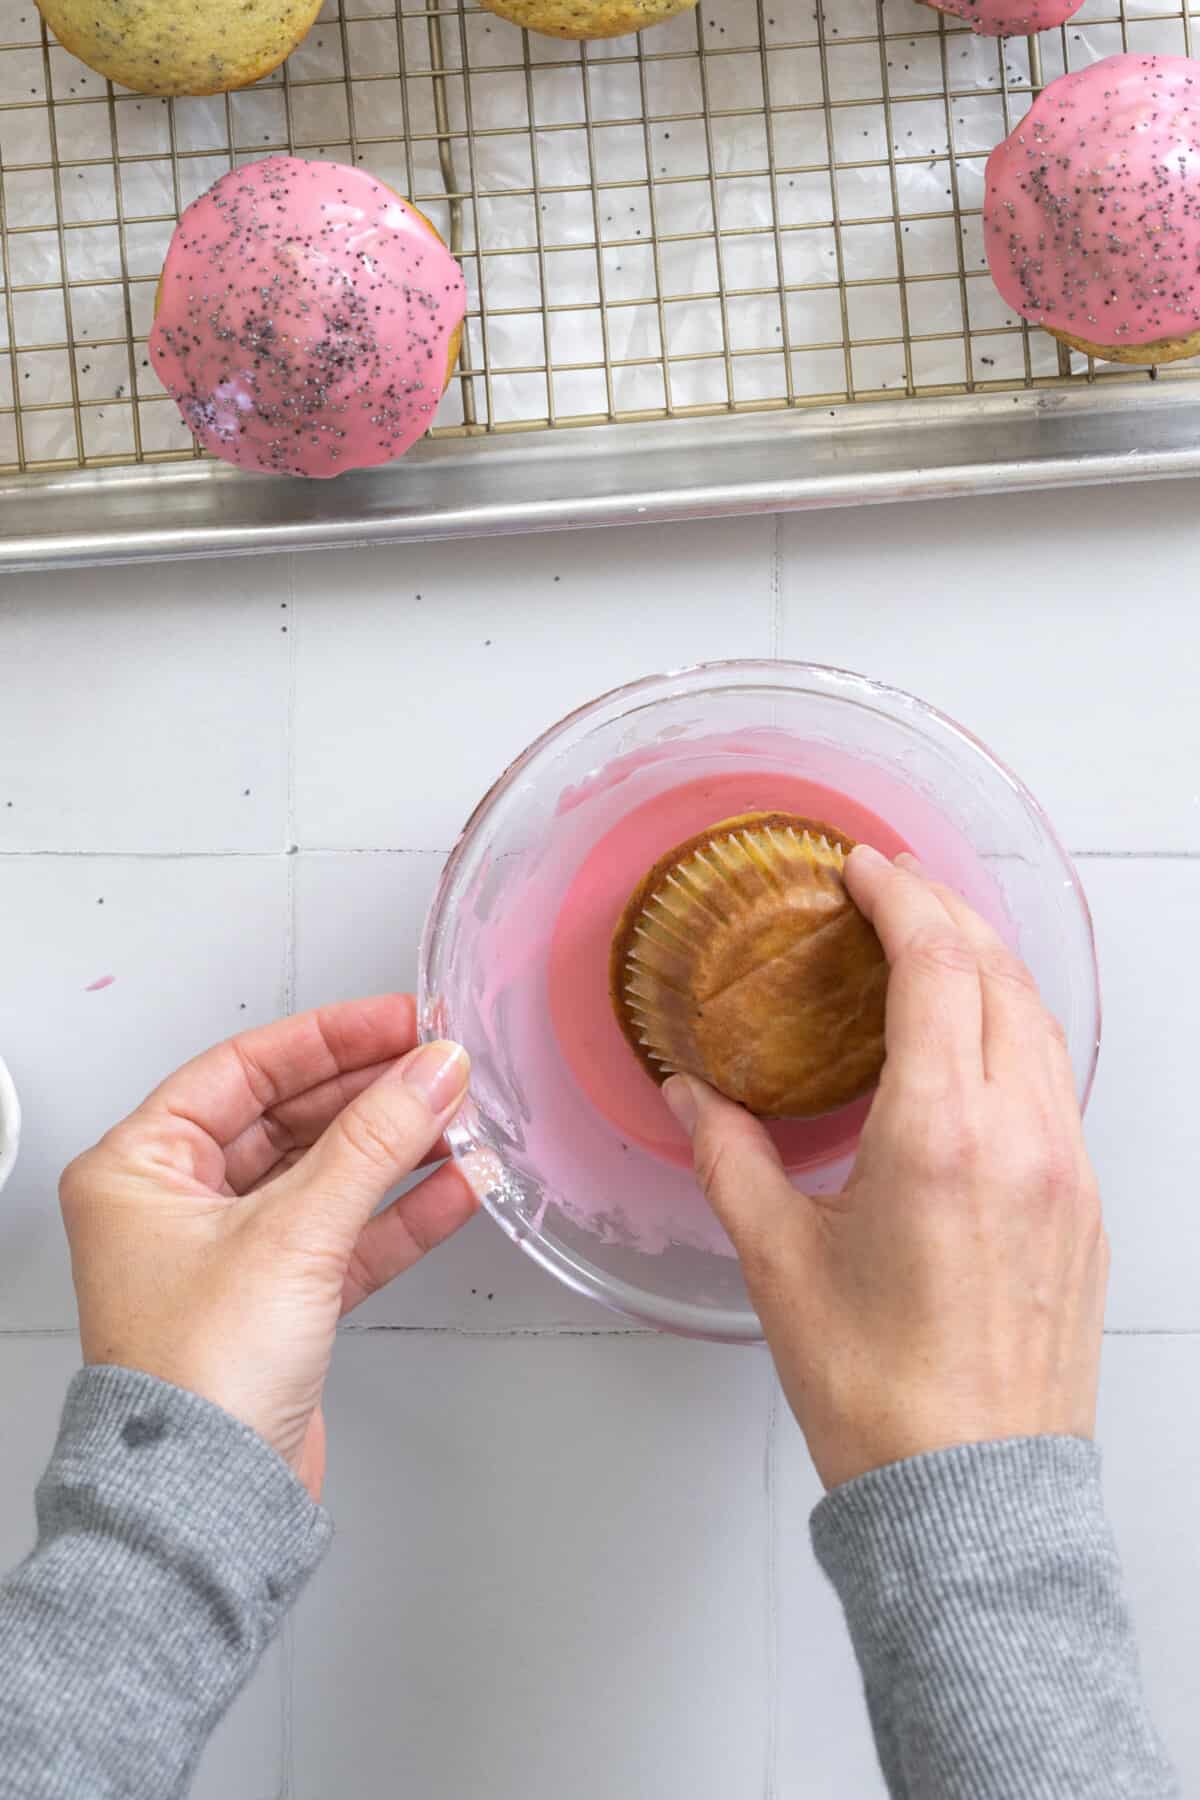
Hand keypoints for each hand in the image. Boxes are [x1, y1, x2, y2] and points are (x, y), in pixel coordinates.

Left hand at [61, 996, 475, 1500]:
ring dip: (396, 1148)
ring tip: (461, 1118)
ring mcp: (231, 1254)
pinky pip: (348, 1234)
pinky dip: (401, 1211)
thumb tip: (429, 1072)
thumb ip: (374, 1142)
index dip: (328, 1039)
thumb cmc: (195, 1379)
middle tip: (440, 1066)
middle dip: (371, 1093)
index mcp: (140, 1168)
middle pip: (290, 1118)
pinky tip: (456, 1186)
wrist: (208, 1502)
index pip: (243, 1070)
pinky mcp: (280, 1301)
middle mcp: (178, 1204)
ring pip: (326, 1175)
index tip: (399, 1021)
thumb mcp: (292, 1234)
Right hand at [664, 846, 1106, 1490]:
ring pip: (1039, 1023)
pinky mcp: (1084, 1206)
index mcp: (942, 1137)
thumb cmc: (880, 1394)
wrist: (973, 1498)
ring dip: (986, 965)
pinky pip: (1055, 1080)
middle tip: (890, 889)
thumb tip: (690, 1095)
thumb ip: (730, 1157)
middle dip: (945, 912)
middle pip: (998, 975)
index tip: (862, 870)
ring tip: (932, 944)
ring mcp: (1066, 1170)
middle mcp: (1021, 1137)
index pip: (937, 968)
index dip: (900, 900)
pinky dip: (1013, 1029)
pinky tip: (971, 1041)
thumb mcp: (779, 1263)